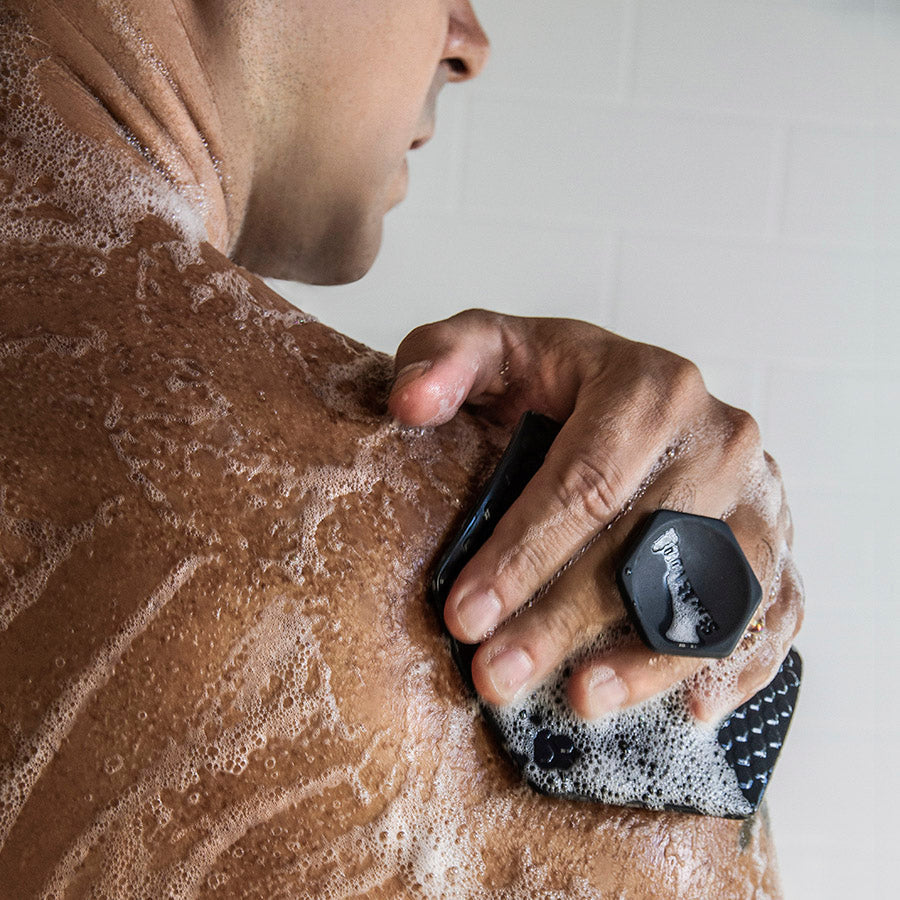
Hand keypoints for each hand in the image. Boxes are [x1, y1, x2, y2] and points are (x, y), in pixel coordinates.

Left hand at [388, 310, 803, 721]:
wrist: (632, 396)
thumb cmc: (556, 381)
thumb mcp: (493, 349)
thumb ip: (443, 357)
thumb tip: (410, 402)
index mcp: (652, 387)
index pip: (586, 481)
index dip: (524, 553)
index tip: (465, 613)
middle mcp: (719, 439)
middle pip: (645, 546)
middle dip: (563, 620)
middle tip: (496, 674)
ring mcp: (757, 496)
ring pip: (716, 590)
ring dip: (651, 658)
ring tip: (580, 698)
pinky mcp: (774, 541)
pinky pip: (776, 611)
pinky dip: (740, 665)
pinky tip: (689, 707)